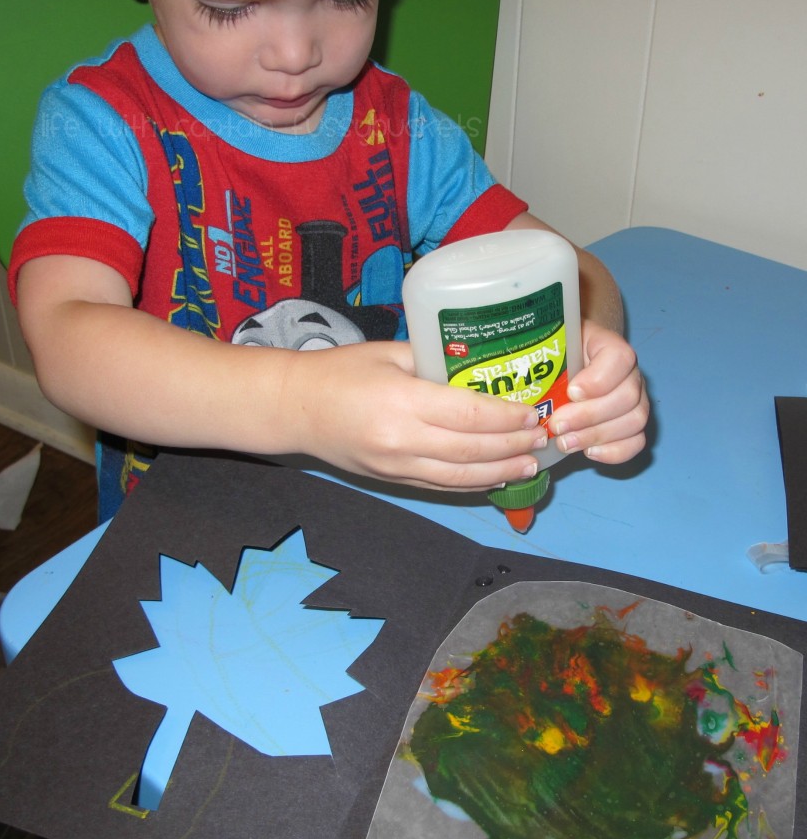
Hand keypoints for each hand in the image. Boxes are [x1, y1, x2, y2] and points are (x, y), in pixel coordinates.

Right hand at [285, 340, 548, 491]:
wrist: (294, 408)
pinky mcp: (392, 480)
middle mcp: (402, 440)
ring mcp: (396, 466)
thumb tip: (482, 366)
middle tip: (544, 438)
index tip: (534, 412)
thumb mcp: (390, 353)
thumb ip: (435, 362)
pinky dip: (473, 484)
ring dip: (502, 473)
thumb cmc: (340, 371)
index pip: (469, 414)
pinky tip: (497, 478)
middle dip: (514, 446)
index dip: (507, 417)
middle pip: (472, 450)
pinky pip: (441, 486)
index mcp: (403, 401)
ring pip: (461, 477)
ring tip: (532, 466)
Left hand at [547, 322, 648, 462]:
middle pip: (627, 397)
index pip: (619, 358)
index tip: (571, 392)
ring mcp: (638, 400)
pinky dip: (613, 452)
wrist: (576, 361)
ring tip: (565, 442)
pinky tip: (588, 452)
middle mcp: (631, 374)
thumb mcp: (555, 347)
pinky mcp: (634, 425)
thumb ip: (550, 357)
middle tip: (557, 426)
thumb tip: (529, 375)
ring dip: (596, 436)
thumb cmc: (562, 355)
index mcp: (612, 347)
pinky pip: (636, 442)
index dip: (597, 380)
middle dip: (588, 416)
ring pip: (634, 421)